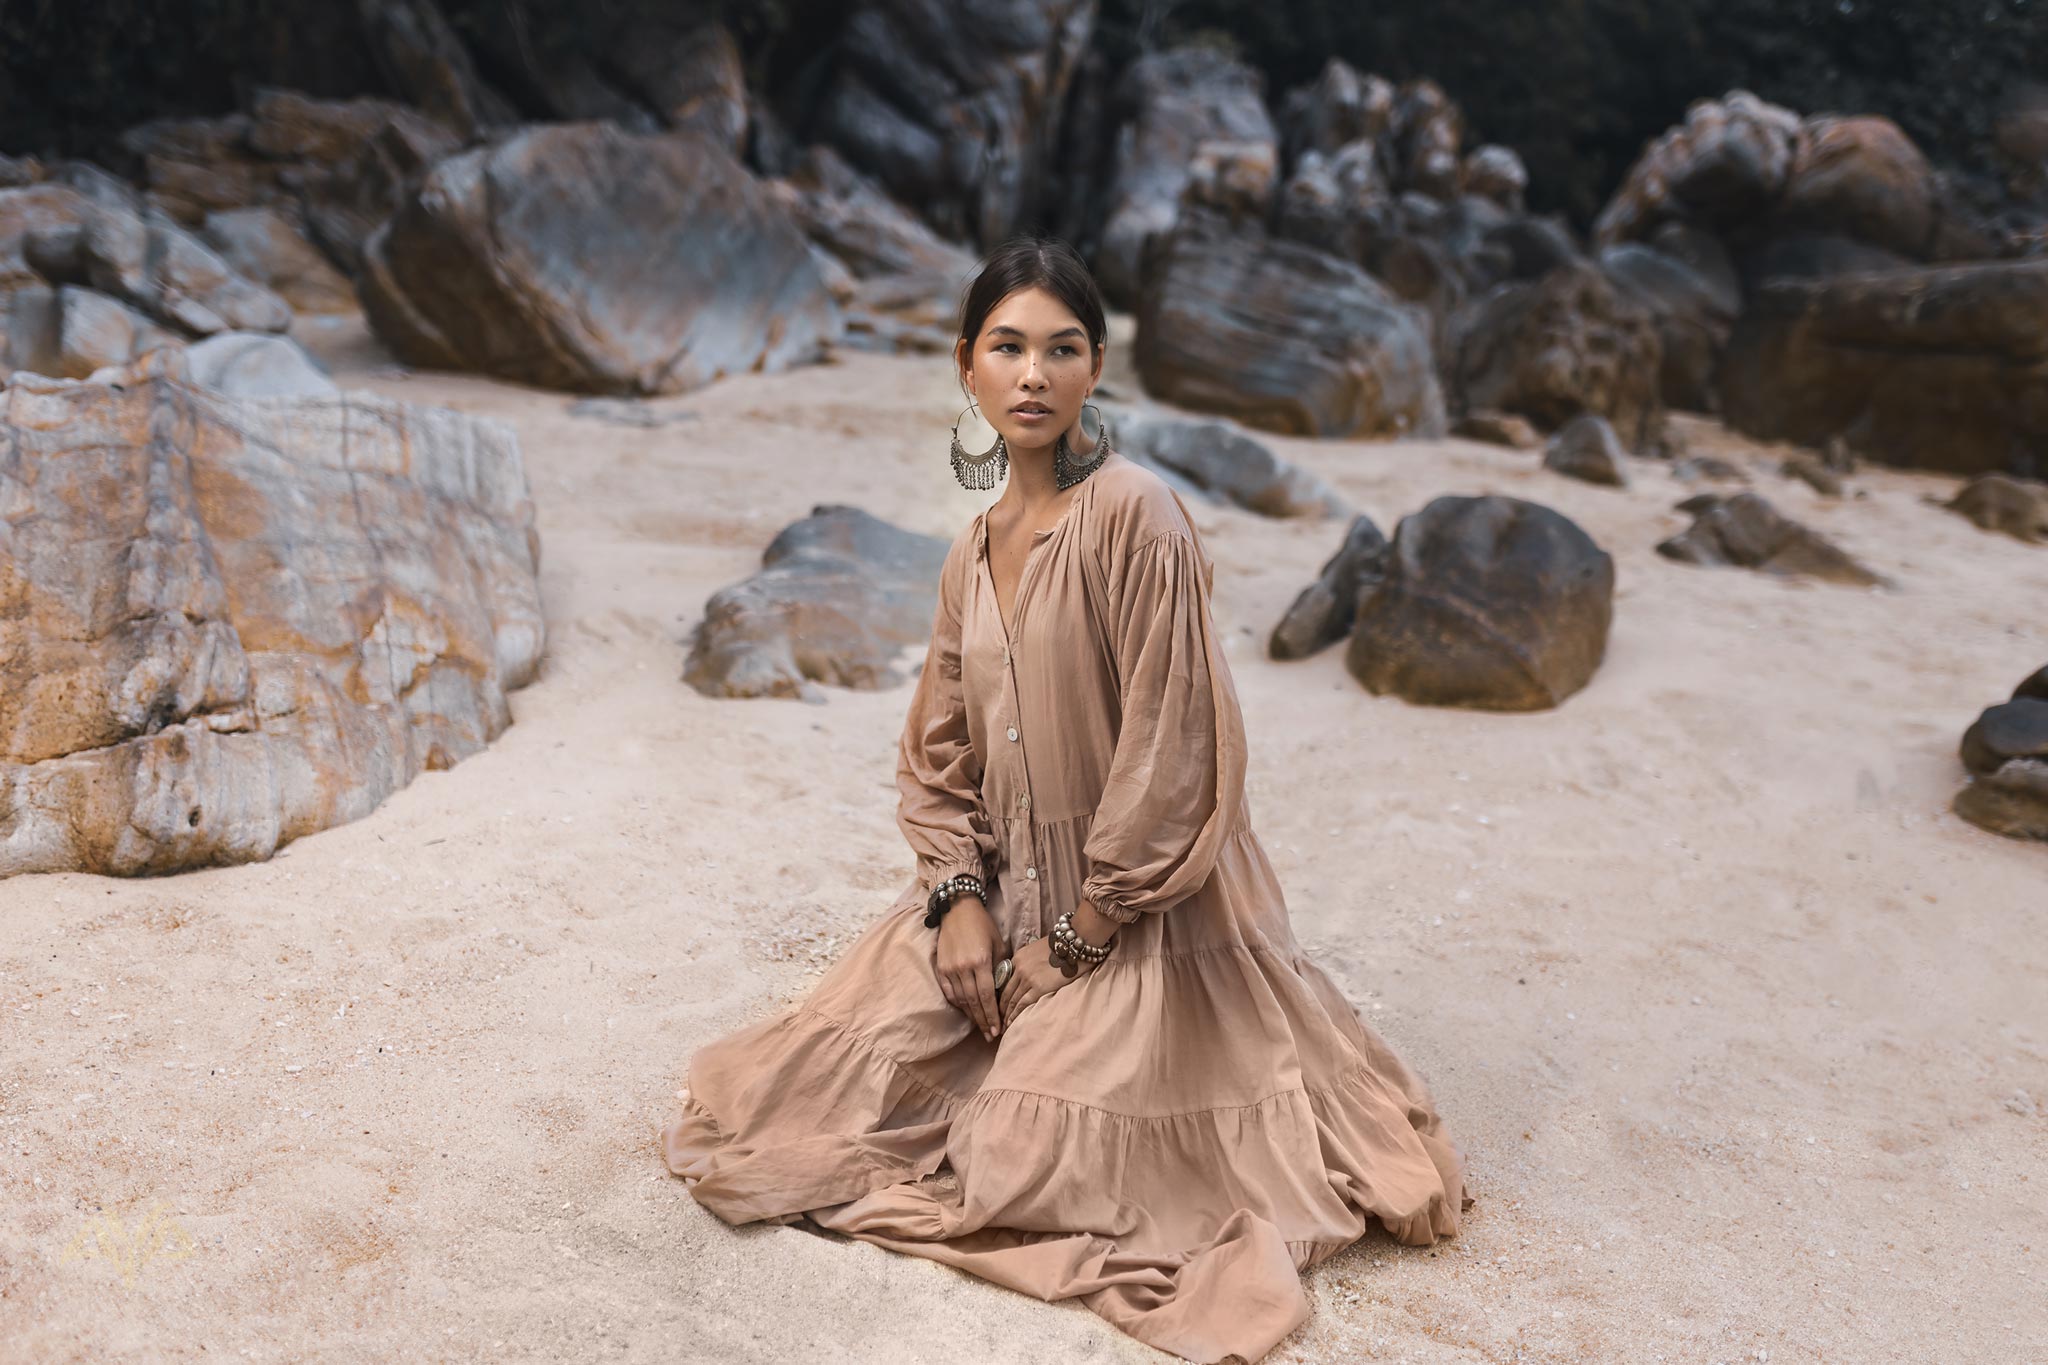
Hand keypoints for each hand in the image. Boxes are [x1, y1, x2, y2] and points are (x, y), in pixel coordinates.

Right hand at [934, 896, 1005, 1041]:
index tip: (998, 1030)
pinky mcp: (940, 967)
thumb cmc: (983, 925)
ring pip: (960, 999)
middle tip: (991, 1035)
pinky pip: (948, 992)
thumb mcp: (998, 944)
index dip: (992, 1015)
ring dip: (971, 1015)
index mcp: (981, 961)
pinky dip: (957, 1003)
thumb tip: (1003, 990)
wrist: (958, 909)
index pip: (987, 996)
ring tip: (980, 1026)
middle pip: (973, 1002)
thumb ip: (1000, 967)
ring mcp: (950, 968)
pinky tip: (966, 1011)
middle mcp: (964, 967)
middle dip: (983, 1021)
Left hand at [997, 934, 1099, 1028]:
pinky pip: (1022, 1004)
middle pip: (1005, 992)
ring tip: (1002, 1025)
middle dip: (999, 1007)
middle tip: (996, 1019)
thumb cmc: (1061, 947)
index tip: (998, 1004)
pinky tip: (1011, 1023)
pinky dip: (1014, 1015)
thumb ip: (1028, 962)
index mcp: (1017, 958)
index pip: (1004, 980)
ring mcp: (1027, 978)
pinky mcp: (1038, 987)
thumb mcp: (1037, 950)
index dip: (999, 994)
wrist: (1074, 944)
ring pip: (1012, 1000)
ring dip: (1006, 1014)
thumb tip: (1027, 974)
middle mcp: (1019, 968)